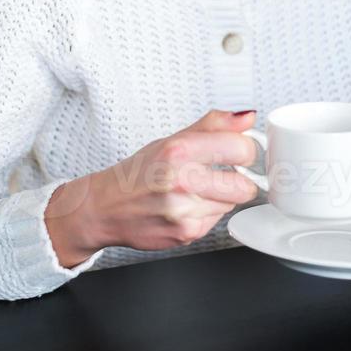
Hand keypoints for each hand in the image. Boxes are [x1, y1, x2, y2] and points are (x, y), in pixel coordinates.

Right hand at [45, 109, 258, 265]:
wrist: (104, 207)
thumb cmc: (138, 172)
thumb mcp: (172, 140)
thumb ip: (213, 126)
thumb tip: (246, 117)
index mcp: (179, 151)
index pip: (240, 148)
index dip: (245, 149)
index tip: (238, 150)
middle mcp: (181, 181)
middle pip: (244, 185)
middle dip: (238, 179)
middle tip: (220, 173)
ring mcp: (183, 211)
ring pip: (232, 204)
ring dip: (221, 197)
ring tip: (195, 190)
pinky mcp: (186, 233)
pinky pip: (217, 221)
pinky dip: (207, 213)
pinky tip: (187, 206)